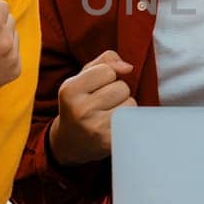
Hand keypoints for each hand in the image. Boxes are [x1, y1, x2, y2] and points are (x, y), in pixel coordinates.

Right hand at [49, 50, 135, 165]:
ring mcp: (95, 128)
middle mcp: (80, 110)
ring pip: (131, 103)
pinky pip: (133, 120)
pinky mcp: (109, 142)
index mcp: (70, 90)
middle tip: (103, 104)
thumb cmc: (81, 102)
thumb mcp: (83, 77)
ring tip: (108, 114)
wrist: (70, 141)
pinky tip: (114, 125)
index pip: (108, 71)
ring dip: (125, 106)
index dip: (107, 77)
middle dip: (117, 92)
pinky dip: (129, 120)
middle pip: (122, 87)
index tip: (96, 88)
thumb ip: (105, 61)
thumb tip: (128, 67)